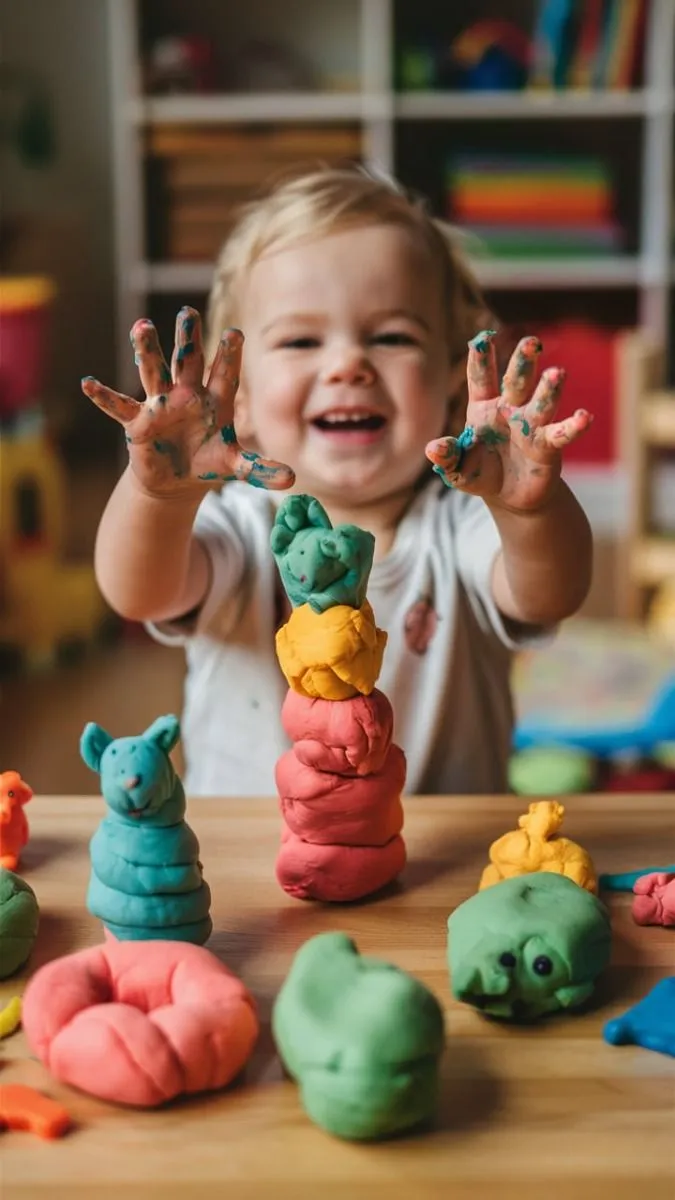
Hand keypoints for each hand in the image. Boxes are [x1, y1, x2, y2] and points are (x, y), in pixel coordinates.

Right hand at [82, 306, 294, 498]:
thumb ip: (260, 469)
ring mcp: (161, 405)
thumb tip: (291, 481)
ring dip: (147, 351)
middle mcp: (188, 394)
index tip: (236, 333)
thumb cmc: (207, 462)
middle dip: (189, 339)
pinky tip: (88, 383)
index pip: (225, 374)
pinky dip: (103, 396)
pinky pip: (119, 406)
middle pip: (189, 362)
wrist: (176, 479)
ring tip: (141, 327)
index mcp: (215, 400)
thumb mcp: (234, 466)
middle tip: (188, 312)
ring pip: (154, 372)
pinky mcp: (138, 422)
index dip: (229, 355)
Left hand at [425, 330, 591, 511]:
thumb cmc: (482, 473)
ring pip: (542, 402)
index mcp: (483, 408)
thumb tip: (432, 448)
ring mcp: (531, 425)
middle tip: (531, 342)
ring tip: (557, 373)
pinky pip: (560, 434)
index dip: (481, 359)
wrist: (510, 497)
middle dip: (523, 362)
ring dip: (549, 389)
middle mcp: (510, 410)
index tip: (482, 339)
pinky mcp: (548, 446)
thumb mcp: (458, 469)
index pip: (481, 379)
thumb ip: (447, 457)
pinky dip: (573, 427)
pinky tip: (583, 417)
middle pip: (516, 381)